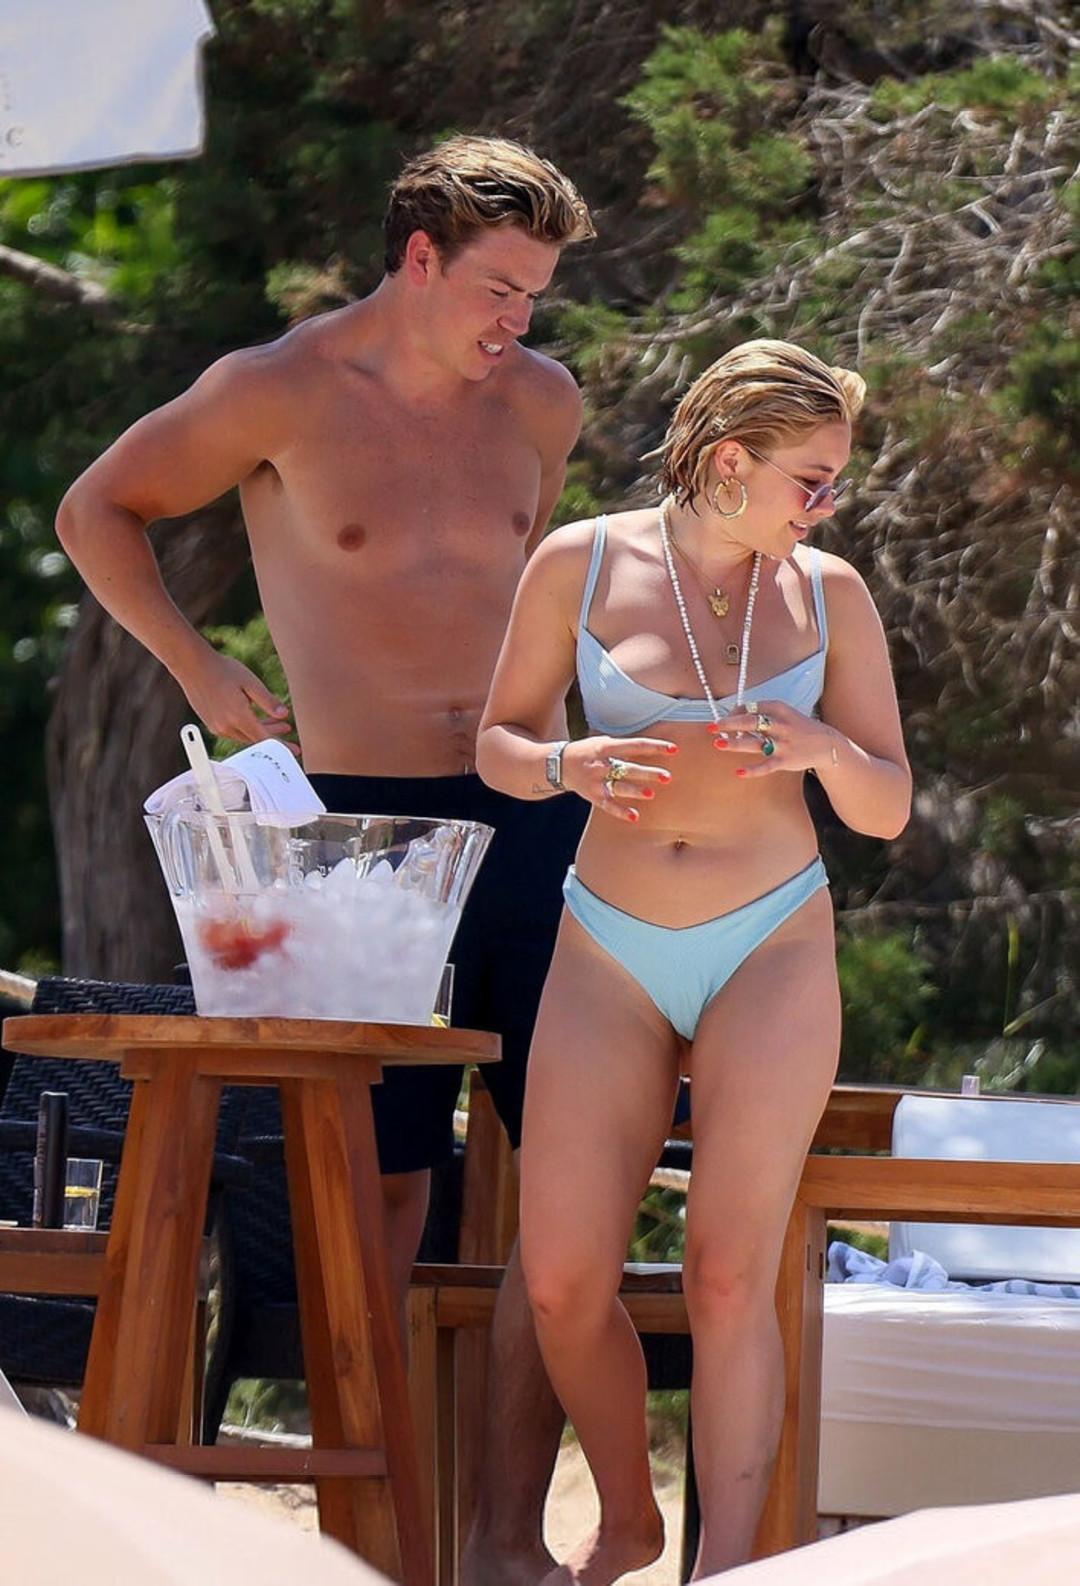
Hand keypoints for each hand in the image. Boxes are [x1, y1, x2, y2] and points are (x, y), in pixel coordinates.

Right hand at [178, 648, 295, 749]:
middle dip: (274, 737)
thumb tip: (284, 715)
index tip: (294, 750)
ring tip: (279, 723)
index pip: (265, 740)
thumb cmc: (222, 670)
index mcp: (238, 718)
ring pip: (245, 735)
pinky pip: (234, 731)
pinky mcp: (212, 723)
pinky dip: (248, 727)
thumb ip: (268, 701)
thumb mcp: (251, 683)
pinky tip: (257, 718)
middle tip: (289, 732)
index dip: (282, 746)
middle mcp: (226, 727)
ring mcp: (217, 727)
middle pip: (255, 739)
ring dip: (262, 730)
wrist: (193, 665)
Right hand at [562, 735, 678, 822]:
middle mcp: (600, 764)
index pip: (634, 745)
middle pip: (628, 768)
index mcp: (605, 746)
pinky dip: (621, 811)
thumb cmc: (587, 751)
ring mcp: (595, 781)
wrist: (557, 764)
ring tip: (651, 794)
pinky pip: (608, 805)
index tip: (673, 749)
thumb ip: (623, 746)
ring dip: (635, 790)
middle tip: (667, 777)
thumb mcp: (602, 742)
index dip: (655, 747)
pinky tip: (635, 816)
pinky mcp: (592, 795)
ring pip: (618, 787)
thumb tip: (651, 747)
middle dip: (648, 772)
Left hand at [711, 700, 835, 779]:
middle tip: (711, 726)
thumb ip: (761, 714)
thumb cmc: (798, 728)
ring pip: (754, 743)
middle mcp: (779, 724)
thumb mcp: (783, 714)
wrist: (826, 744)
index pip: (750, 707)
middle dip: (729, 723)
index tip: (724, 721)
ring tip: (717, 744)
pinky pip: (765, 765)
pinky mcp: (785, 760)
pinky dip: (752, 770)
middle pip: (750, 722)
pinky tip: (738, 772)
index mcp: (778, 708)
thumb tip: (733, 718)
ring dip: (734, 743)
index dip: (733, 713)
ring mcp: (782, 743)